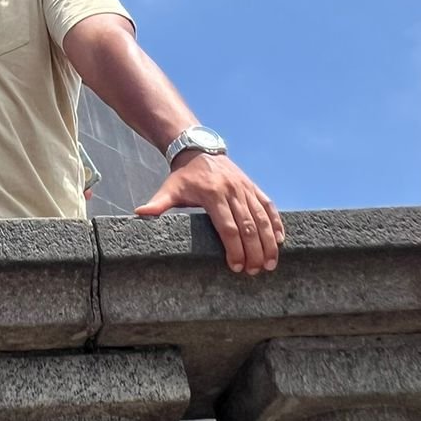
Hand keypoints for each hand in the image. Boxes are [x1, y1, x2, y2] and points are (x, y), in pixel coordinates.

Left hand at [136, 153, 282, 274]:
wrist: (198, 148)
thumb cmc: (183, 176)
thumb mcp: (170, 188)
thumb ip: (159, 204)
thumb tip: (140, 214)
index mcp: (212, 194)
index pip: (227, 226)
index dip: (234, 249)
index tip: (235, 267)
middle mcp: (232, 190)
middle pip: (248, 225)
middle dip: (253, 251)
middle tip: (255, 272)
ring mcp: (244, 188)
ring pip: (262, 218)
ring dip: (269, 242)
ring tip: (270, 264)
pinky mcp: (252, 186)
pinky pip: (268, 205)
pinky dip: (276, 223)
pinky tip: (280, 241)